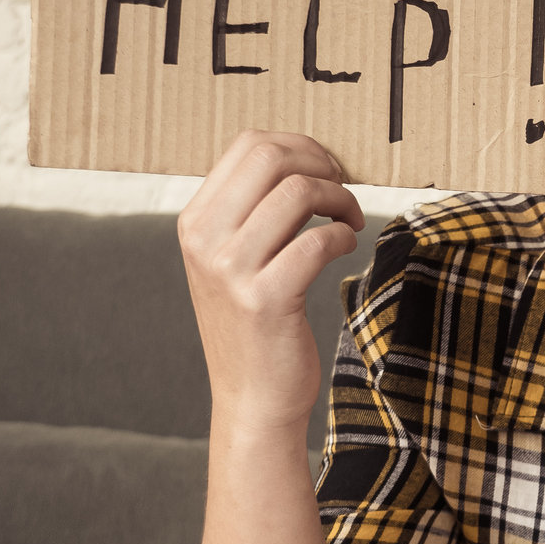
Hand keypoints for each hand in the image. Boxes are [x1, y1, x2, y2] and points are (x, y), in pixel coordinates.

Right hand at [178, 130, 365, 437]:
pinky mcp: (265, 299)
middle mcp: (204, 240)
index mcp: (195, 221)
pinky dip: (343, 236)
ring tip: (348, 220)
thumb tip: (302, 159)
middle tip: (343, 189)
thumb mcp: (236, 261)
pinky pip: (317, 241)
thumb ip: (254, 211)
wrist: (252, 398)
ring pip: (298, 193)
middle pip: (271, 158)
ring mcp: (231, 270)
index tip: (327, 168)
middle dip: (321, 164)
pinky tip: (346, 247)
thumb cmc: (257, 325)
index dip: (300, 145)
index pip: (248, 146)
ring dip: (339, 198)